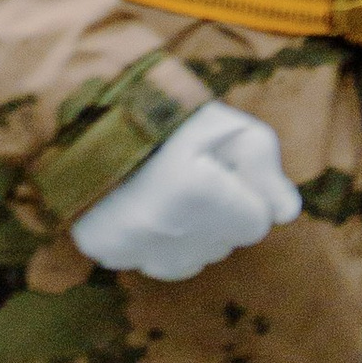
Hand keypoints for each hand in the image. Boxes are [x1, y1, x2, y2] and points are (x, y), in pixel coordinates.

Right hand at [71, 100, 301, 280]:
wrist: (75, 101)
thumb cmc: (157, 107)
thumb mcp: (220, 119)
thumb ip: (262, 161)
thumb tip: (286, 212)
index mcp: (196, 193)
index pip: (254, 223)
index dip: (241, 192)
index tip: (217, 166)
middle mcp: (164, 230)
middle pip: (221, 243)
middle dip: (215, 214)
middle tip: (185, 171)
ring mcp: (130, 244)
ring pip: (186, 260)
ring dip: (184, 234)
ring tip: (160, 189)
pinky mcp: (101, 248)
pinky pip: (146, 261)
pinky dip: (148, 242)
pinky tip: (136, 205)